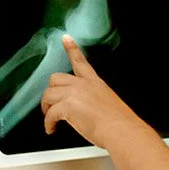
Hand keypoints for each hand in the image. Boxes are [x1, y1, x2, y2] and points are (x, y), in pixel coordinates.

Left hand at [40, 35, 144, 149]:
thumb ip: (94, 102)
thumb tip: (86, 111)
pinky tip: (51, 129)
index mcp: (95, 83)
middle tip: (51, 105)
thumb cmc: (119, 123)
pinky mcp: (67, 107)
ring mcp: (74, 94)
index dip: (71, 48)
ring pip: (48, 94)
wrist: (122, 130)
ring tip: (51, 120)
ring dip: (46, 108)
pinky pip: (50, 113)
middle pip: (55, 78)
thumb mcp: (108, 104)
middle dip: (50, 92)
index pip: (80, 62)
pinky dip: (48, 123)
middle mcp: (83, 85)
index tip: (65, 39)